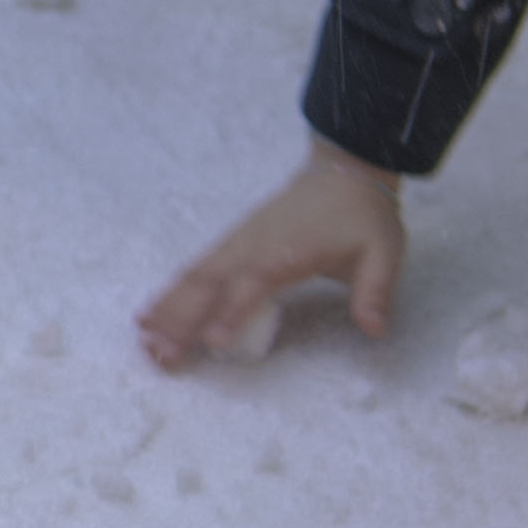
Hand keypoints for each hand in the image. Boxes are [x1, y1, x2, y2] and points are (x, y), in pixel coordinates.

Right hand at [139, 137, 407, 366]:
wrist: (343, 172)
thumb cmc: (362, 217)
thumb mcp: (383, 253)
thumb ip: (376, 291)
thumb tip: (375, 329)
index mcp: (287, 251)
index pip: (253, 283)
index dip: (233, 312)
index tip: (213, 343)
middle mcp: (253, 246)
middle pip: (210, 284)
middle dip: (182, 320)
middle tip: (161, 355)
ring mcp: (237, 243)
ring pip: (194, 277)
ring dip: (167, 308)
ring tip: (144, 340)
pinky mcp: (231, 243)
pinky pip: (195, 268)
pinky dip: (170, 291)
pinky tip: (150, 313)